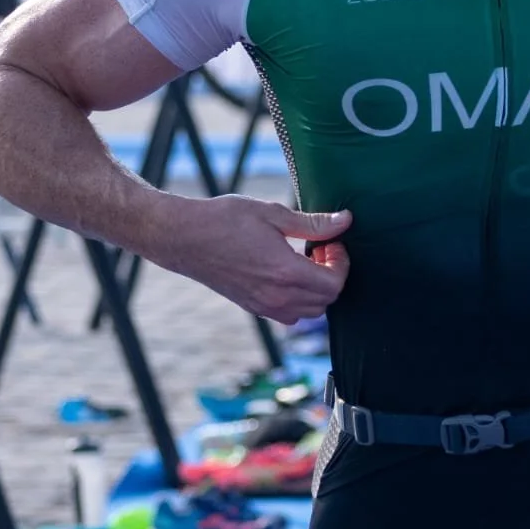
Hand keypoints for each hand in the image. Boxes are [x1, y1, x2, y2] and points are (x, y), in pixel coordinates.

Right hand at [147, 192, 350, 321]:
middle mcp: (278, 297)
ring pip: (311, 312)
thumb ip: (313, 223)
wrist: (184, 238)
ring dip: (317, 289)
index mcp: (286, 272)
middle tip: (320, 248)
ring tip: (305, 261)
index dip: (342, 263)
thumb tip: (345, 220)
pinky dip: (300, 300)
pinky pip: (290, 315)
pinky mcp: (253, 308)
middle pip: (327, 300)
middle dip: (333, 275)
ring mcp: (264, 307)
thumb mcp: (273, 213)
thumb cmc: (224, 220)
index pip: (335, 283)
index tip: (331, 242)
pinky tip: (287, 274)